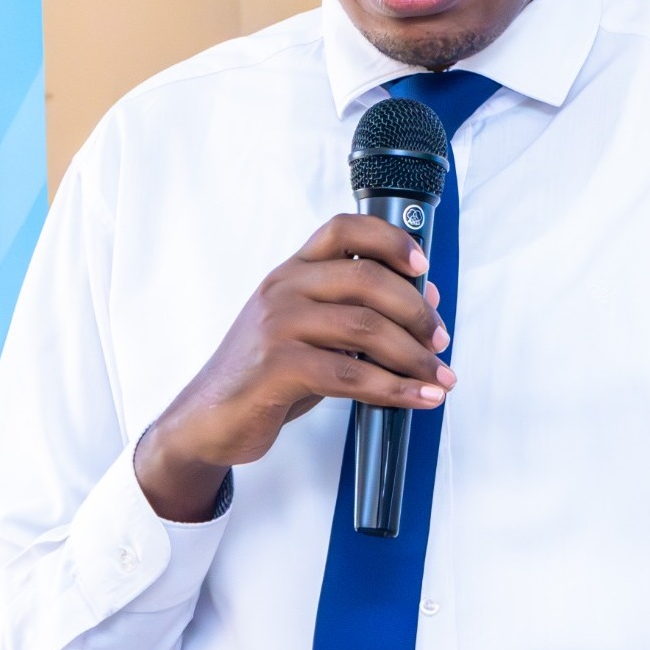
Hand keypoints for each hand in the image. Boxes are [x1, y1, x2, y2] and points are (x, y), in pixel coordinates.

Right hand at [135, 215, 452, 520]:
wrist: (208, 419)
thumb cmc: (265, 374)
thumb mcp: (307, 331)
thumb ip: (354, 312)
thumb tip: (425, 304)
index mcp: (292, 272)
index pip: (343, 230)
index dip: (390, 240)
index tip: (423, 267)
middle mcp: (284, 289)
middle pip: (367, 280)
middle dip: (417, 312)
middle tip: (440, 341)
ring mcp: (278, 325)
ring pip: (365, 328)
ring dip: (413, 356)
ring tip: (438, 377)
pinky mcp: (277, 367)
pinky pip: (351, 375)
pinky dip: (393, 389)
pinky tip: (416, 398)